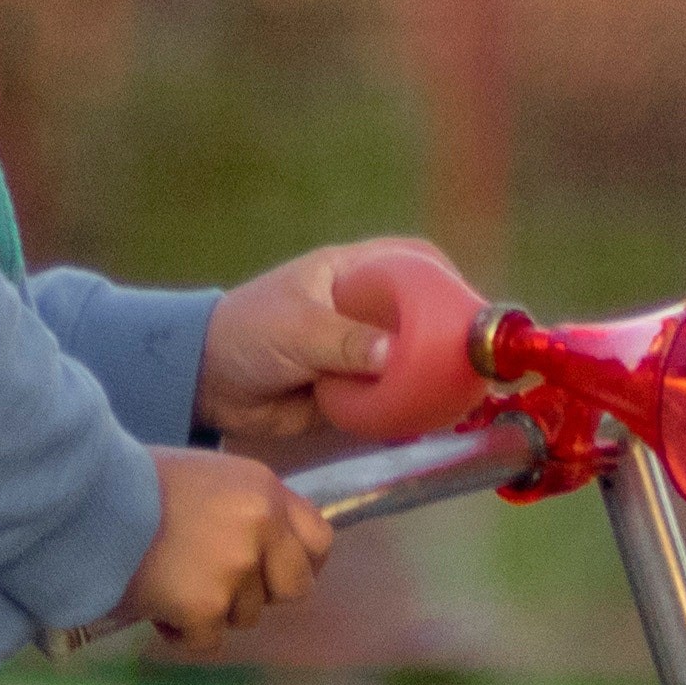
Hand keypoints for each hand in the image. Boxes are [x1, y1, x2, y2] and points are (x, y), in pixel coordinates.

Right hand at [115, 446, 332, 655]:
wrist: (85, 502)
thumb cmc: (135, 484)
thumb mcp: (207, 478)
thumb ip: (244, 511)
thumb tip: (263, 550)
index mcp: (264, 489)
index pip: (318, 539)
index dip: (300, 563)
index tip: (275, 575)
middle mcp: (261, 527)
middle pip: (294, 588)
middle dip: (261, 595)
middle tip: (220, 588)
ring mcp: (236, 569)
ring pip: (246, 617)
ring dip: (212, 611)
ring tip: (170, 583)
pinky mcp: (204, 606)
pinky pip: (207, 641)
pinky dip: (181, 632)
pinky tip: (155, 603)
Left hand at [196, 237, 474, 453]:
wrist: (206, 383)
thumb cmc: (245, 333)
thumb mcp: (295, 329)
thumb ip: (341, 341)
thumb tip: (390, 355)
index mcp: (354, 272)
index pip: (415, 262)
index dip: (448, 280)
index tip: (472, 308)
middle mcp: (366, 309)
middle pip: (425, 317)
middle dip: (452, 338)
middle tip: (479, 362)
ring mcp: (362, 352)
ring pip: (412, 362)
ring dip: (435, 379)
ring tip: (466, 397)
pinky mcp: (354, 391)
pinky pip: (392, 400)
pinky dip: (410, 410)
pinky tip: (433, 421)